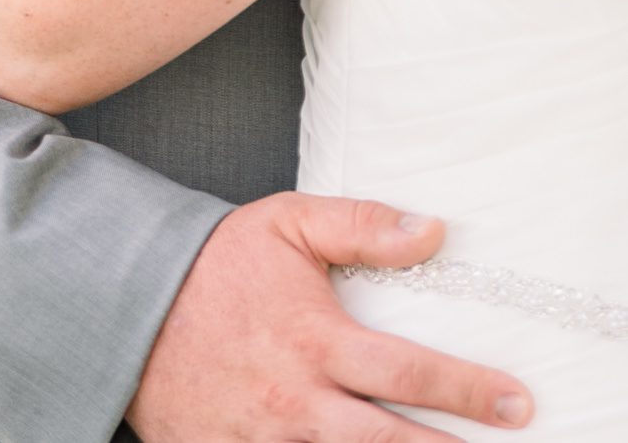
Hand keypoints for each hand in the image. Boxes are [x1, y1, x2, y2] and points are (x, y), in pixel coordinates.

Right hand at [127, 195, 532, 441]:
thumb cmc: (217, 262)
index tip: (516, 403)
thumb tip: (432, 230)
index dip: (467, 391)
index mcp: (312, 339)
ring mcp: (263, 440)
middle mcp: (294, 399)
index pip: (406, 373)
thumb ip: (360, 224)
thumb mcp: (286, 223)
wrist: (129, 302)